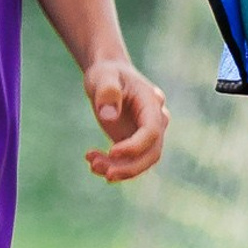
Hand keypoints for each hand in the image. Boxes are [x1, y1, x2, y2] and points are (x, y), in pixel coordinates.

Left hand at [83, 58, 169, 181]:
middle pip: (153, 153)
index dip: (135, 146)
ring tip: (92, 164)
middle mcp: (155, 121)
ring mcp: (147, 134)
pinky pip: (130, 161)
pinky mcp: (135, 142)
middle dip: (130, 167)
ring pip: (142, 161)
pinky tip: (92, 160)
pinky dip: (113, 166)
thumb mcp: (104, 76)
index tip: (112, 152)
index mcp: (151, 104)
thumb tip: (109, 116)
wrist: (109, 75)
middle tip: (105, 174)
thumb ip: (107, 92)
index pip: (152, 131)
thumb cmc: (107, 73)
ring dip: (119, 169)